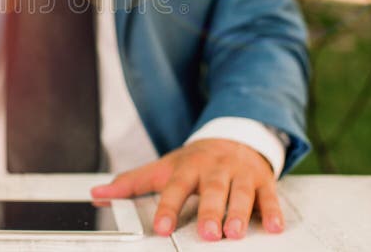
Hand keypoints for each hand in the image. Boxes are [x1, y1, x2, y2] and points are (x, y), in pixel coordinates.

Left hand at [91, 139, 283, 240]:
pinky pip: (269, 196)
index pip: (174, 188)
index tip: (160, 228)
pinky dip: (272, 211)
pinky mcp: (262, 180)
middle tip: (208, 234)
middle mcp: (213, 170)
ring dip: (239, 213)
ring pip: (240, 193)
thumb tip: (97, 195)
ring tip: (236, 233)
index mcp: (187, 168)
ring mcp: (239, 174)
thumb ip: (131, 183)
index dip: (167, 208)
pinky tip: (274, 227)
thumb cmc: (194, 160)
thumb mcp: (162, 167)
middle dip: (210, 212)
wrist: (232, 136)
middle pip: (211, 190)